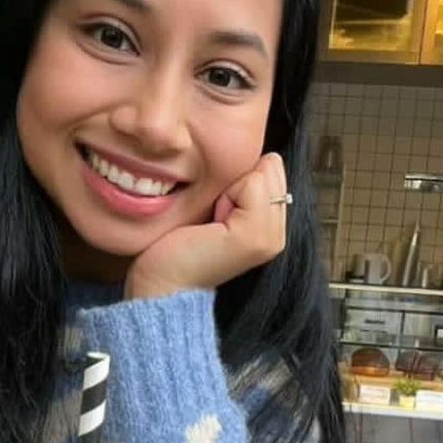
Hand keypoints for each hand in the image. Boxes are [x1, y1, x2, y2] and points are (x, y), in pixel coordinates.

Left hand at [124, 153, 287, 300]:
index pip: (271, 167)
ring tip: (212, 222)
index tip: (215, 211)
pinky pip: (253, 183)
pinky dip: (227, 196)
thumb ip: (242, 183)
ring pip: (262, 173)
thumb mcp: (215, 205)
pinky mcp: (256, 236)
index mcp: (272, 225)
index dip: (237, 178)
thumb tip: (262, 156)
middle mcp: (278, 233)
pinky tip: (212, 225)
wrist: (164, 285)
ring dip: (229, 189)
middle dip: (236, 181)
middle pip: (270, 167)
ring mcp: (271, 237)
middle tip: (213, 218)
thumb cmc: (178, 246)